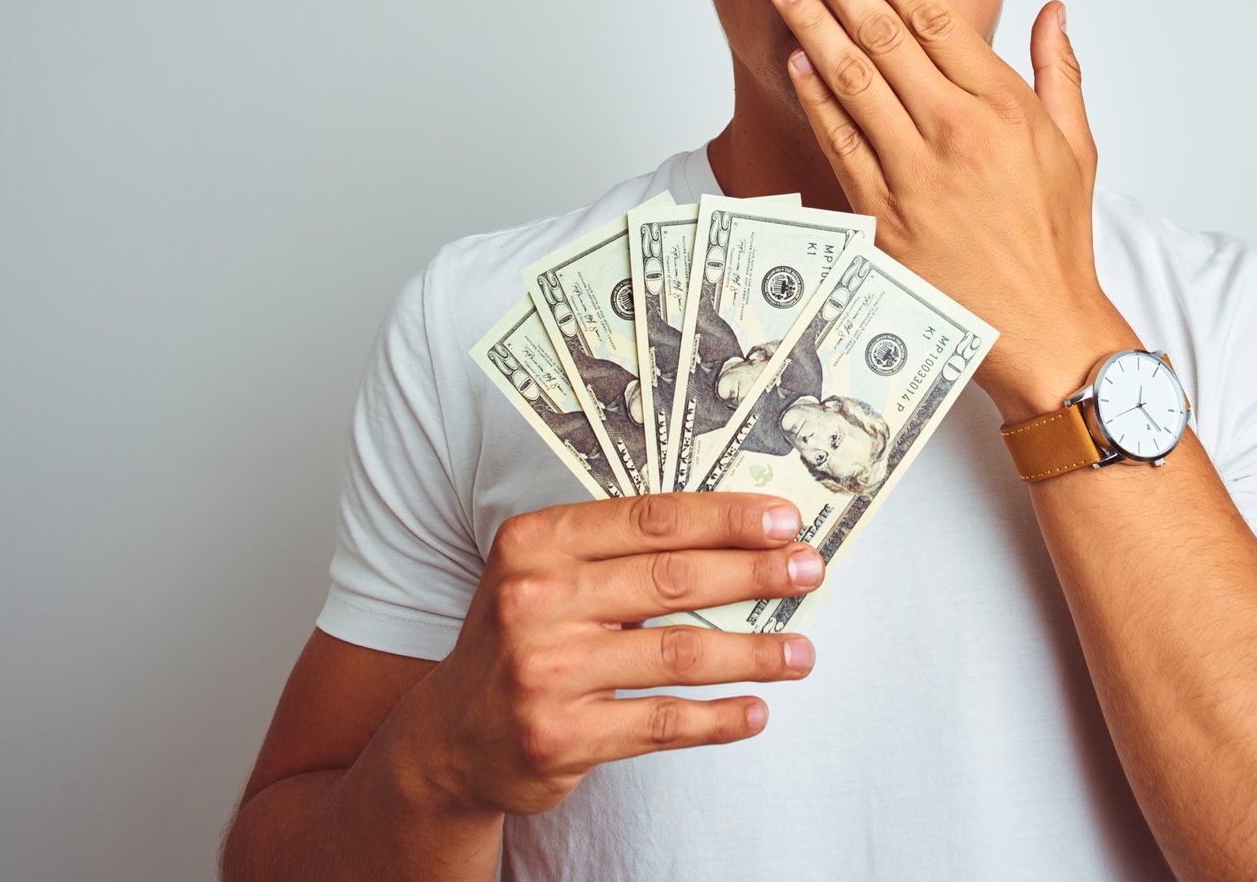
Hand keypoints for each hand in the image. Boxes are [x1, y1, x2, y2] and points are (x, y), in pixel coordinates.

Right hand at [401, 493, 822, 816]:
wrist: (449, 738)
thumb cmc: (520, 641)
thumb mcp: (544, 576)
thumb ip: (619, 552)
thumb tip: (737, 538)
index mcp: (535, 543)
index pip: (651, 519)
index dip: (727, 518)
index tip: (784, 520)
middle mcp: (533, 600)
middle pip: (673, 580)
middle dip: (754, 575)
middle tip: (808, 572)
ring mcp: (544, 671)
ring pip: (678, 655)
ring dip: (752, 652)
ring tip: (800, 653)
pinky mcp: (558, 737)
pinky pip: (659, 723)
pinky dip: (715, 720)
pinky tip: (754, 712)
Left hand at [768, 0, 1136, 413]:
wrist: (1044, 328)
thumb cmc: (1056, 239)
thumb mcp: (1077, 147)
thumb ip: (1060, 72)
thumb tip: (1054, 10)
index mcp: (1005, 107)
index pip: (938, 20)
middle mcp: (958, 132)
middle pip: (885, 38)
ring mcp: (916, 174)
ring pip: (853, 81)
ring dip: (813, 26)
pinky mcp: (884, 215)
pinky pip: (839, 142)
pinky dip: (815, 98)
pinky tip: (796, 61)